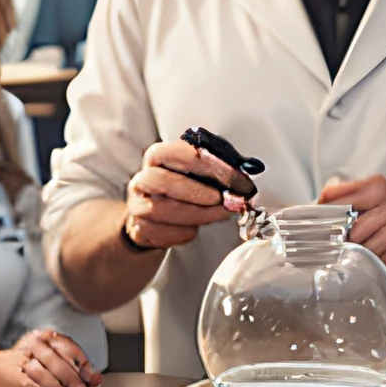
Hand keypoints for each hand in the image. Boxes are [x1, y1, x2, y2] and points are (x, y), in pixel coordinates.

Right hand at [0, 329, 102, 386]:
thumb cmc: (30, 363)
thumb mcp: (49, 355)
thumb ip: (72, 364)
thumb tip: (96, 379)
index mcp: (44, 336)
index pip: (68, 347)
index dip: (83, 363)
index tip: (94, 377)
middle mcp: (33, 345)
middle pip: (58, 362)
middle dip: (74, 378)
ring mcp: (23, 361)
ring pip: (47, 375)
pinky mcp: (18, 378)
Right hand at [122, 139, 242, 248]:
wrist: (156, 218)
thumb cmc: (183, 190)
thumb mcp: (197, 173)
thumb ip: (216, 169)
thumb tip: (247, 170)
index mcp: (157, 157)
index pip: (176, 153)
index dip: (206, 164)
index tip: (233, 176)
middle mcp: (143, 179)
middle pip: (163, 181)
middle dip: (196, 191)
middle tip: (222, 199)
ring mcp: (137, 205)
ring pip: (162, 210)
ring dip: (196, 214)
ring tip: (219, 214)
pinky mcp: (139, 230)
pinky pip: (161, 233)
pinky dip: (183, 233)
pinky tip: (195, 229)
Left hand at [317, 175, 385, 267]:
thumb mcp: (383, 190)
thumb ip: (352, 193)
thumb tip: (318, 202)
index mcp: (378, 188)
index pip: (335, 199)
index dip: (319, 213)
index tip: (305, 222)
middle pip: (346, 228)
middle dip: (341, 237)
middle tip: (338, 240)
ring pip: (361, 246)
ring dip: (359, 250)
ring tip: (368, 245)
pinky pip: (378, 259)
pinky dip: (376, 259)